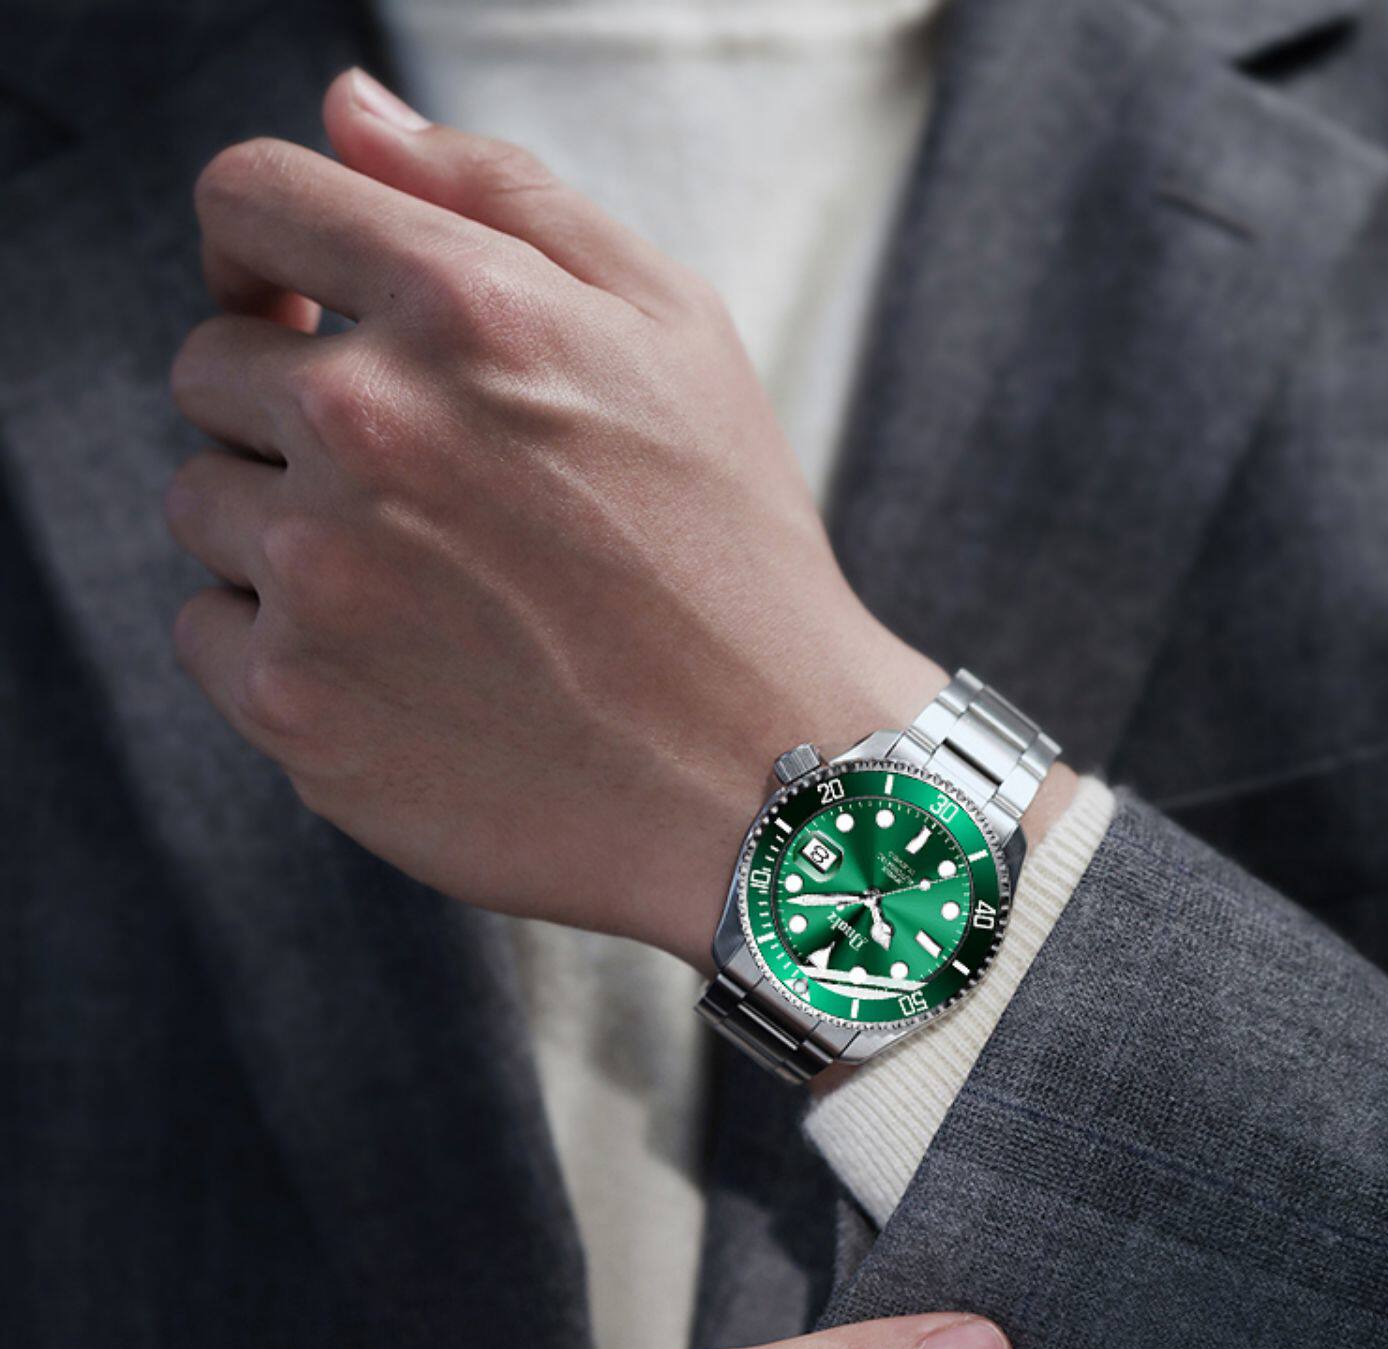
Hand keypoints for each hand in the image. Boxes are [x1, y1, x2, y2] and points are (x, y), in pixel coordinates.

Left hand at [166, 68, 948, 968]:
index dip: (261, 242)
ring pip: (204, 507)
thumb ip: (505, 196)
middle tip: (422, 494)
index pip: (252, 200)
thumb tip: (348, 110)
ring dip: (285, 530)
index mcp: (464, 309)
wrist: (763, 779)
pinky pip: (207, 633)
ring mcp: (322, 579)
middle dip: (292, 410)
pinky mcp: (296, 710)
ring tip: (430, 594)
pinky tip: (400, 669)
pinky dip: (277, 642)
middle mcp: (370, 429)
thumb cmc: (731, 551)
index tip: (294, 300)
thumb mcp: (676, 331)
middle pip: (212, 369)